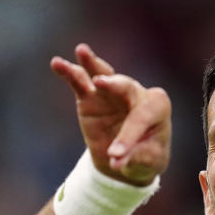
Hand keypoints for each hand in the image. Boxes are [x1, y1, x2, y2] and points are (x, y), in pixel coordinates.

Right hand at [50, 44, 170, 185]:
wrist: (128, 160)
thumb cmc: (146, 156)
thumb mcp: (148, 162)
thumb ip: (134, 158)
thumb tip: (116, 161)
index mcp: (158, 106)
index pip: (141, 117)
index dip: (128, 136)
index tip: (115, 156)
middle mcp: (136, 93)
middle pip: (126, 86)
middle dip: (113, 86)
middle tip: (100, 84)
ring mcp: (112, 92)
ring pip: (103, 74)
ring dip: (92, 63)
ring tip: (82, 52)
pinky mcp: (91, 96)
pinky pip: (80, 82)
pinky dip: (69, 73)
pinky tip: (57, 63)